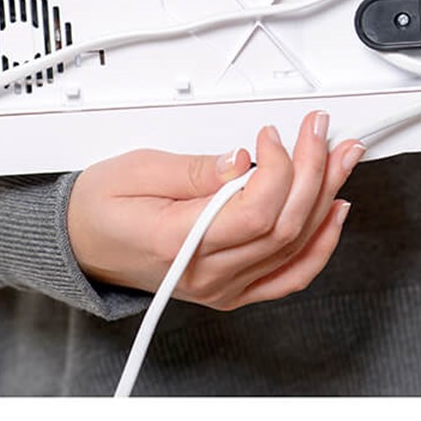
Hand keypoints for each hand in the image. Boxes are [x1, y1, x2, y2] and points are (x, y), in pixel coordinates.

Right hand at [67, 113, 363, 310]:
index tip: (272, 135)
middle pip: (284, 226)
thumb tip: (243, 160)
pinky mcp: (233, 288)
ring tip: (340, 158)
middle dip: (313, 170)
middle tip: (319, 131)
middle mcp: (206, 275)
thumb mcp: (139, 168)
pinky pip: (290, 275)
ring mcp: (222, 287)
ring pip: (296, 246)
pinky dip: (320, 243)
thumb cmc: (100, 207)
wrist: (81, 244)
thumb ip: (196, 168)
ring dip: (326, 197)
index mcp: (178, 243)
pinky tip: (334, 210)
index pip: (256, 213)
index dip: (278, 168)